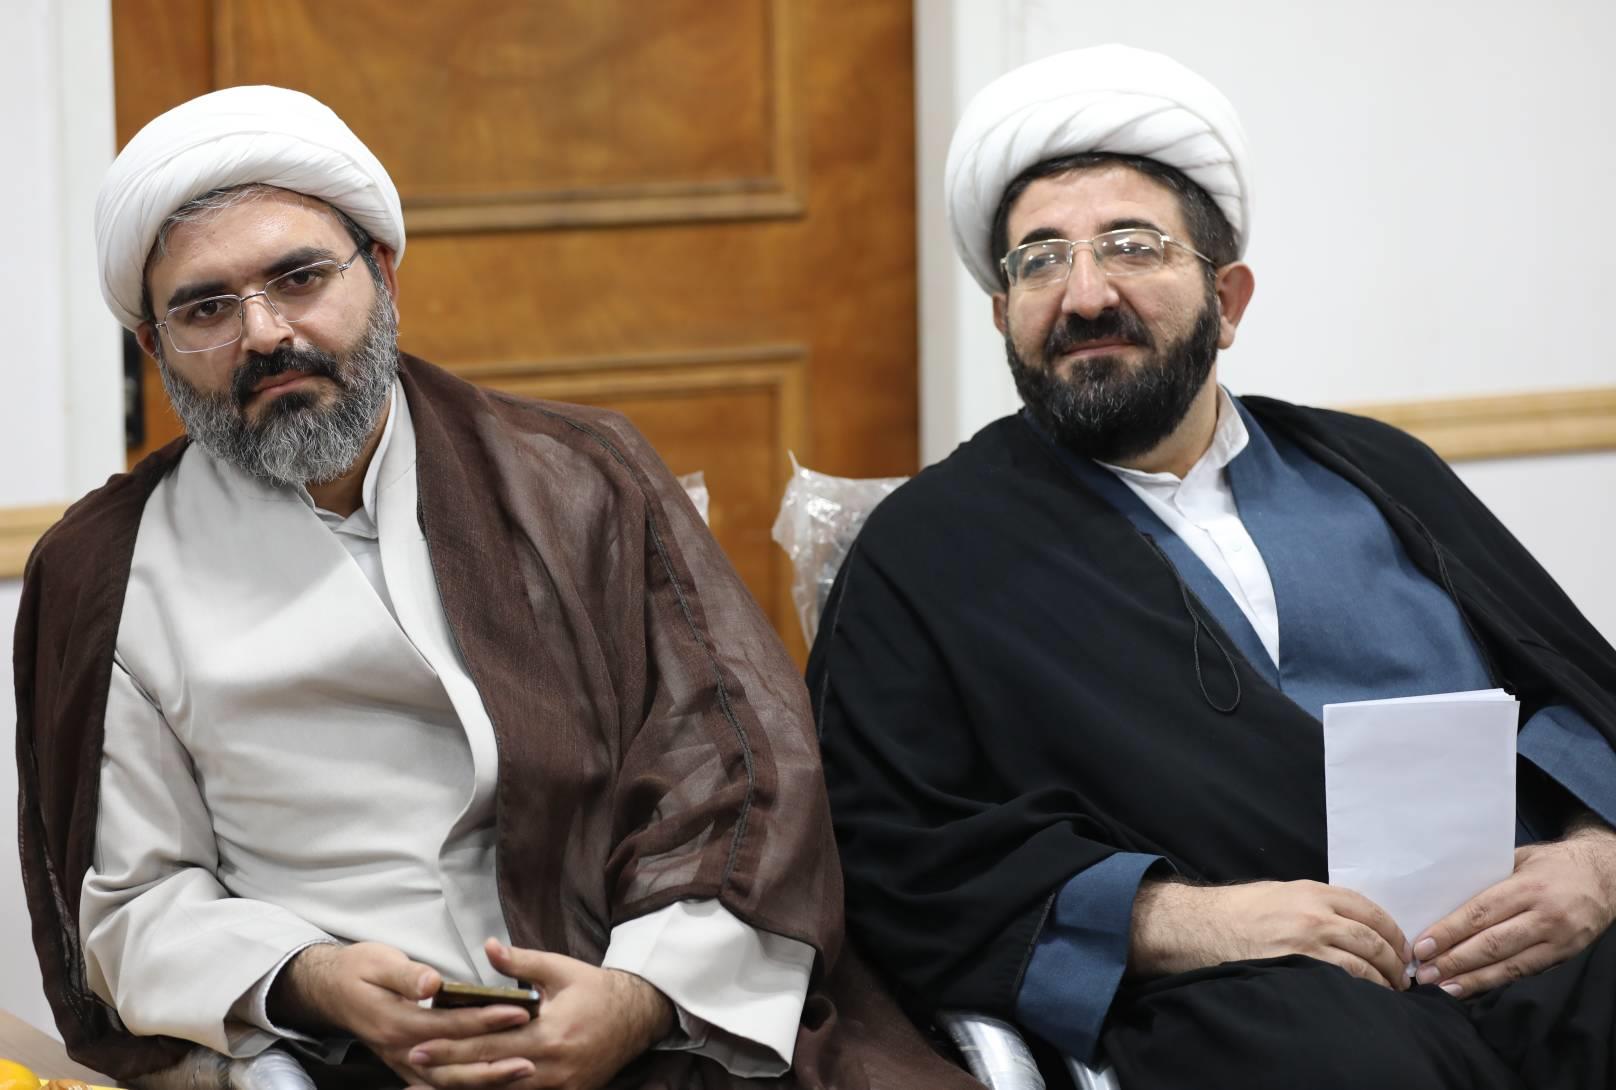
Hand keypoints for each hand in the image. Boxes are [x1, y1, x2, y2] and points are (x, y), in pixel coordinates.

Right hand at [268, 942, 532, 1084]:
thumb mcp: (379, 962)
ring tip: (522, 1071)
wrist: (329, 991)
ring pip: (447, 1081)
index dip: (485, 1020)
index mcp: (396, 1022)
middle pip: (452, 1065)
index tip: (518, 1011)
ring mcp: (402, 1062)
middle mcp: (400, 1049)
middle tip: (531, 1057)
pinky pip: (439, 1082)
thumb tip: (432, 982)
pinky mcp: (407, 1065)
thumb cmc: (359, 970)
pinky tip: (495, 1080)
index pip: (449, 1025)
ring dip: (485, 1079)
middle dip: (493, 1062)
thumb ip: (407, 974)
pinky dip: (466, 1084)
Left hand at [405, 938, 674, 1089]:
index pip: (489, 1043)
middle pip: (488, 1074)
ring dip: (464, 1089)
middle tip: (412, 1067)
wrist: (639, 1017)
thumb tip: (488, 946)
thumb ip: (521, 962)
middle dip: (446, 1073)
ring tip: (426, 1087)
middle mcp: (552, 1067)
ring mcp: (560, 1087)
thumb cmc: (596, 989)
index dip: (451, 1047)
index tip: (418, 1046)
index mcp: (549, 1033)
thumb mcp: (560, 969)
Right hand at [1129, 878, 1409, 989]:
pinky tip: (1364, 999)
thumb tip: (1351, 924)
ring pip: (1363, 964)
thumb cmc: (1238, 910)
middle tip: (1401, 977)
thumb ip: (1316, 903)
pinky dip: (1359, 991)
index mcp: (1313, 892)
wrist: (1201, 926)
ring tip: (1387, 993)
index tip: (1401, 949)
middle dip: (1394, 962)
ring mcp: (1306, 943)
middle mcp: (1314, 914)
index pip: (1370, 910)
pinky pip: (1341, 981)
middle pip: (1373, 939)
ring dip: (1382, 982)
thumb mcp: (1281, 892)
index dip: (1393, 932)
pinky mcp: (1296, 968)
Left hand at [1410, 821, 1615, 997]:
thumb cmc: (1553, 864)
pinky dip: (1496, 981)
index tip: (1422, 946)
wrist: (1606, 877)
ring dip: (1472, 979)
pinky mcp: (1565, 956)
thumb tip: (1441, 897)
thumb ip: (1487, 877)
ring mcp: (1558, 940)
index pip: (1480, 913)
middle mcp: (1544, 916)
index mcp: (1528, 887)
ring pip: (1509, 965)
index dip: (1449, 932)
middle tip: (1424, 973)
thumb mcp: (1520, 859)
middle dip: (1454, 961)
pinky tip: (1472, 986)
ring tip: (1442, 987)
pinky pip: (1525, 972)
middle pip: (1491, 944)